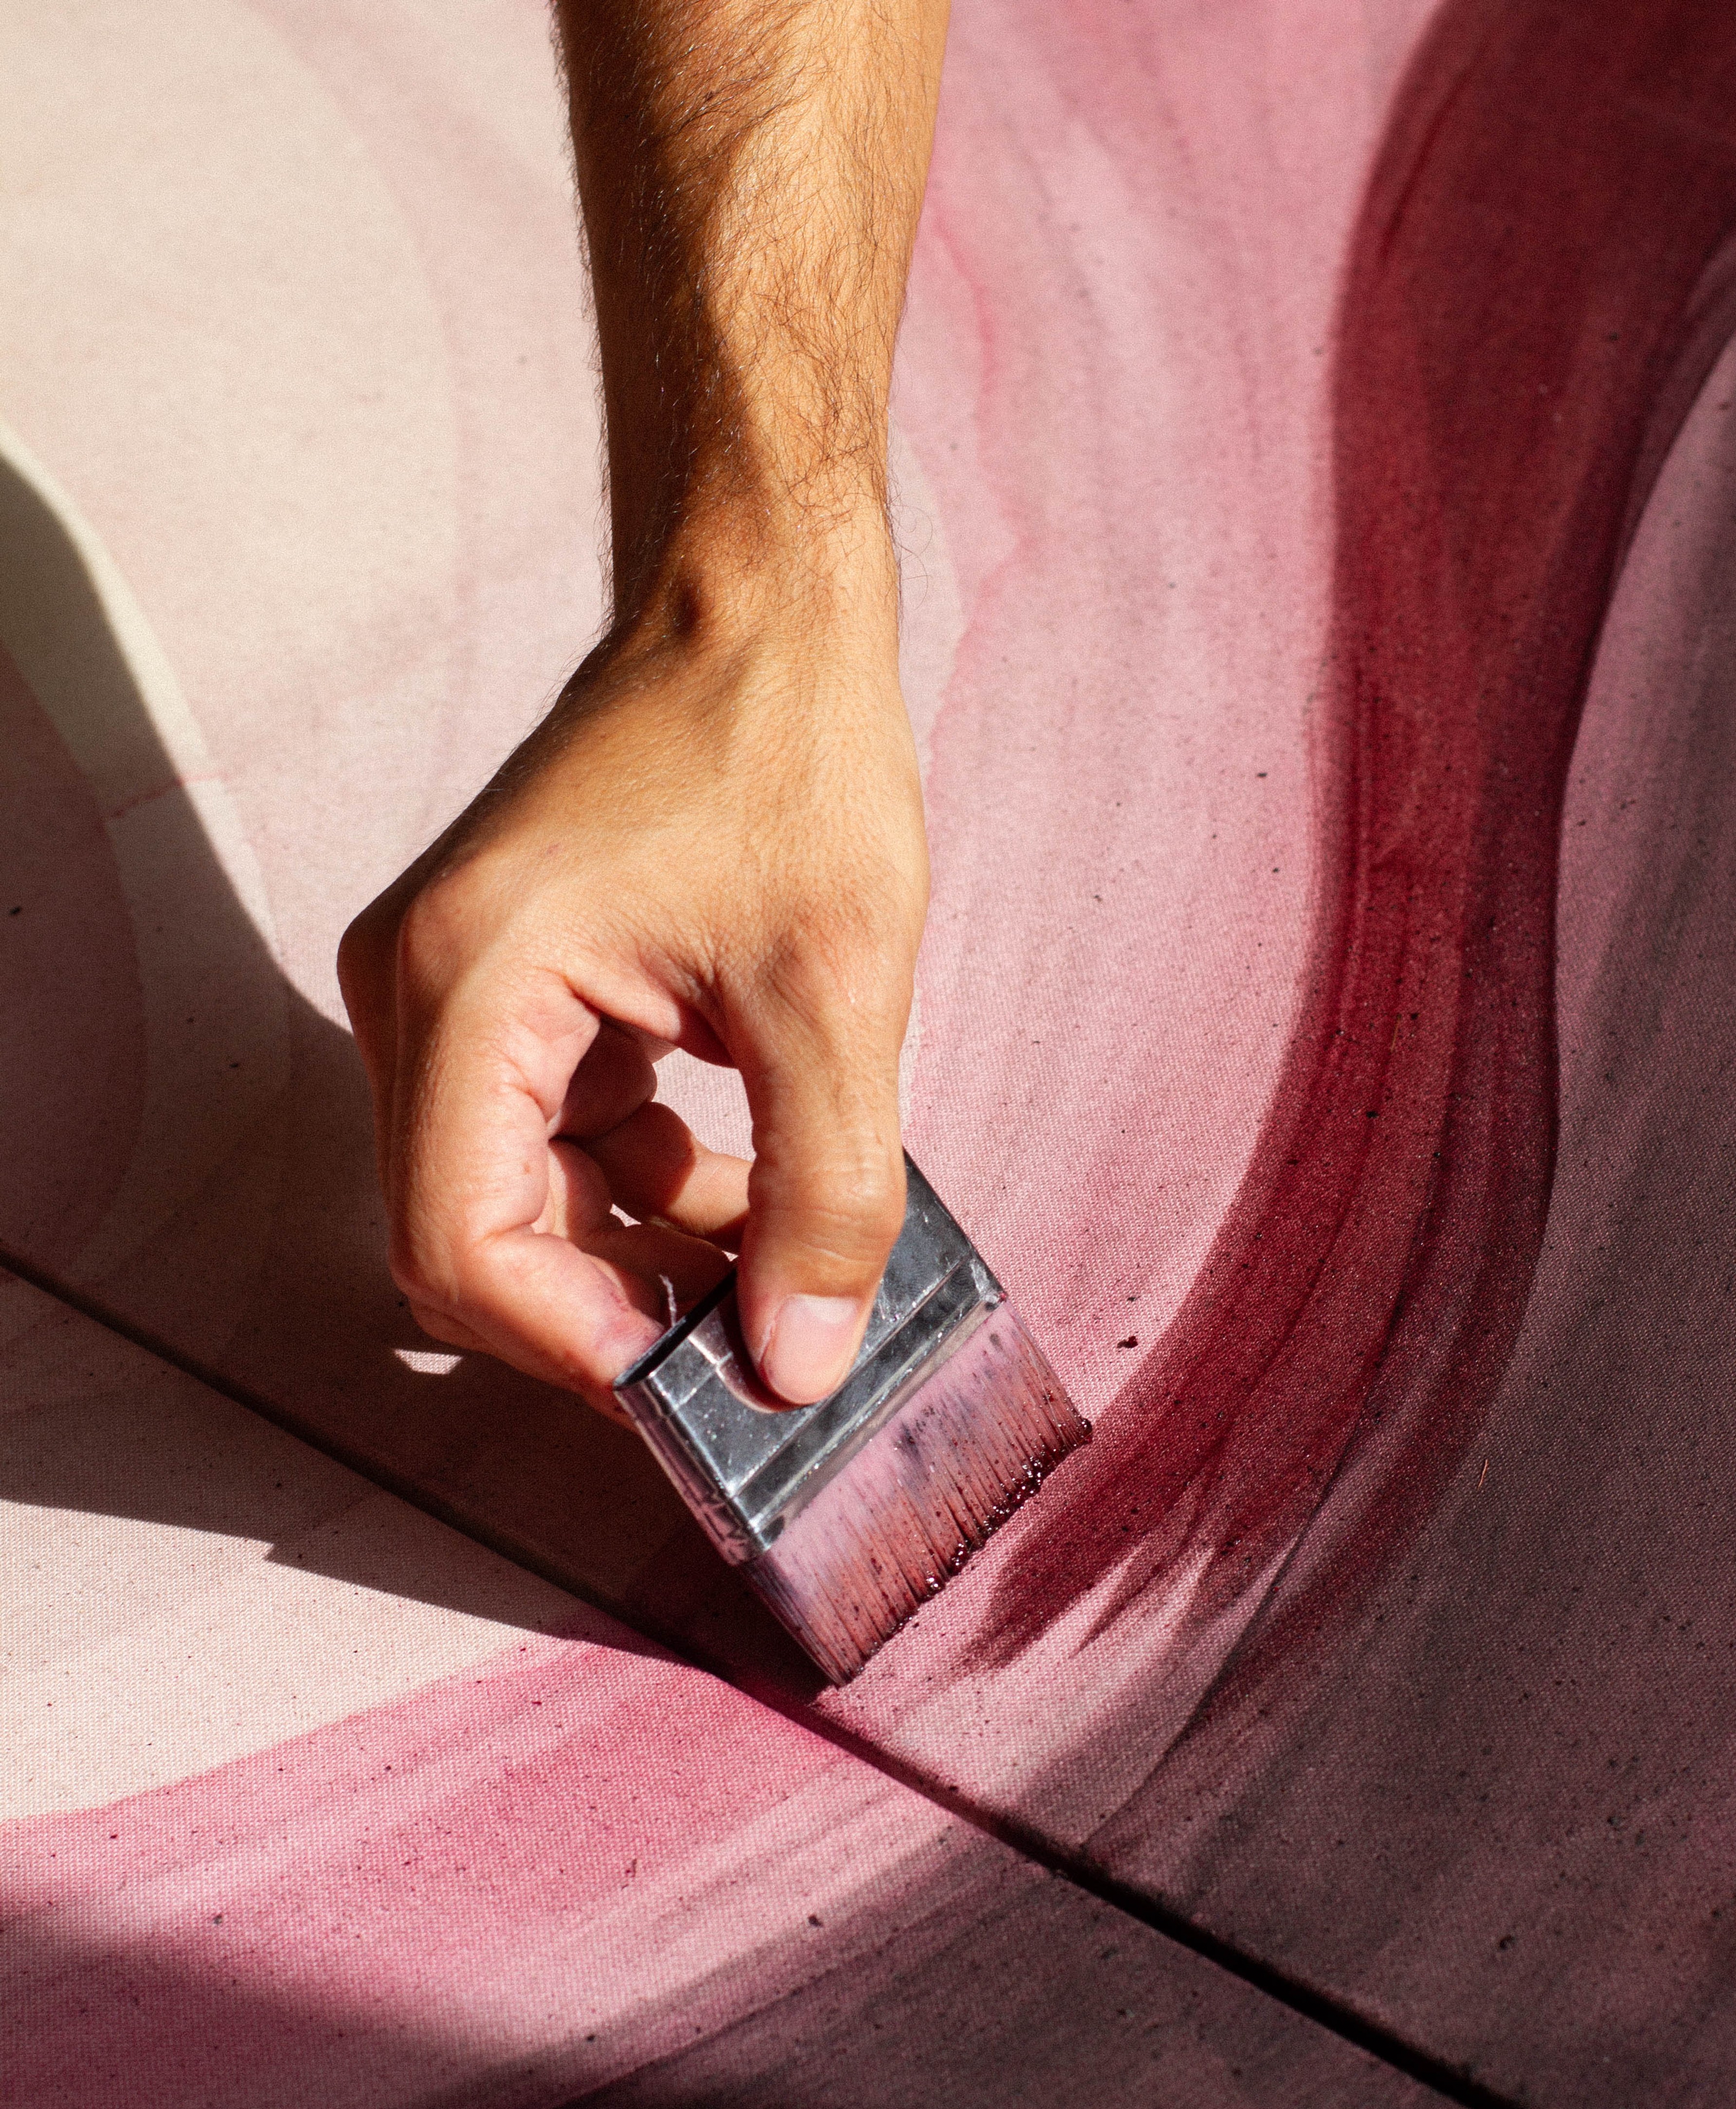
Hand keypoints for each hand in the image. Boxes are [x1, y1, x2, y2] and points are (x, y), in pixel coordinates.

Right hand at [338, 548, 927, 1416]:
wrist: (762, 619)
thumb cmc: (791, 760)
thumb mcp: (837, 989)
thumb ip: (823, 1189)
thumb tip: (799, 1362)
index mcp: (467, 984)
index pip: (460, 1244)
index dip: (576, 1344)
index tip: (701, 1385)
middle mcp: (421, 994)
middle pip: (479, 1236)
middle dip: (614, 1308)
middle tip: (754, 1345)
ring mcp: (451, 995)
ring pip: (517, 1202)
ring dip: (637, 1254)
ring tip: (776, 1255)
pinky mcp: (503, 994)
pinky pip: (547, 1143)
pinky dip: (638, 1189)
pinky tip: (742, 1184)